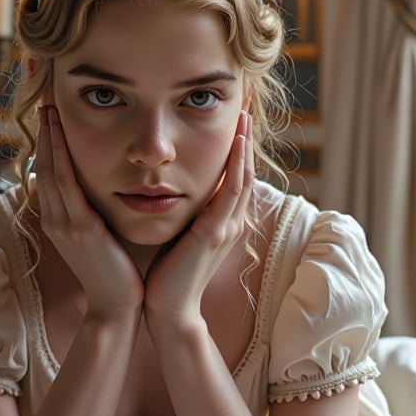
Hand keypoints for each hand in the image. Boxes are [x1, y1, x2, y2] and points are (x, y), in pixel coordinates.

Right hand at [34, 105, 143, 320]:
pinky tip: (61, 136)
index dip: (47, 142)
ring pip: (51, 170)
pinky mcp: (80, 228)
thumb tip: (101, 185)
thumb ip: (94, 210)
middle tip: (44, 99)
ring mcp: (64, 223)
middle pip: (44, 165)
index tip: (50, 114)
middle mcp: (55, 218)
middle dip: (44, 132)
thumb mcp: (98, 236)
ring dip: (49, 137)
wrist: (116, 307)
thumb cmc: (116, 272)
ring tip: (49, 107)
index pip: (49, 172)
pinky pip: (67, 185)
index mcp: (60, 220)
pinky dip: (62, 157)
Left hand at [143, 110, 253, 325]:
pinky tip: (236, 144)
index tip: (236, 119)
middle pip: (245, 170)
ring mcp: (226, 227)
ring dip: (245, 144)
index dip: (238, 148)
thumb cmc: (167, 275)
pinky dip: (236, 166)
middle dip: (246, 138)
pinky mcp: (215, 233)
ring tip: (245, 114)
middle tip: (247, 105)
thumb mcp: (180, 235)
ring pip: (243, 176)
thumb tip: (173, 188)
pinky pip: (231, 192)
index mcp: (222, 221)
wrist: (168, 309)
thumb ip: (186, 214)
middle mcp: (230, 221)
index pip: (234, 176)